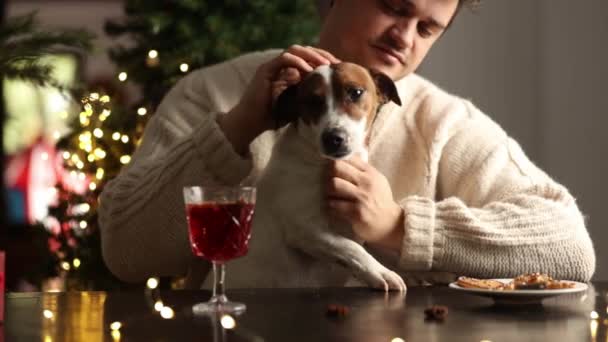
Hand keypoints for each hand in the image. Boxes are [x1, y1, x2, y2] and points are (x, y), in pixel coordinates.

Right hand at [218, 45, 339, 154]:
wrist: (250, 123)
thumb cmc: (273, 117)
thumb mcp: (298, 104)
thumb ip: (310, 95)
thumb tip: (331, 93)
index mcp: (289, 71)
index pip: (310, 58)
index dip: (325, 61)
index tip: (340, 69)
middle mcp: (281, 65)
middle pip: (305, 50)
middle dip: (322, 55)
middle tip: (336, 64)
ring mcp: (272, 66)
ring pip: (295, 50)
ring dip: (312, 55)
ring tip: (326, 65)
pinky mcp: (265, 70)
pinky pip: (284, 58)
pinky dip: (298, 62)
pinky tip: (309, 70)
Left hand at [325, 156, 403, 249]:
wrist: (389, 223)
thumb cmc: (380, 201)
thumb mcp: (377, 181)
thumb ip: (363, 170)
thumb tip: (347, 157)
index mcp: (370, 173)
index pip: (348, 158)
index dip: (336, 160)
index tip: (330, 166)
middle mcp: (366, 183)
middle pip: (337, 167)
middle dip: (328, 173)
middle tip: (327, 180)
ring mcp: (361, 198)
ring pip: (333, 185)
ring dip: (328, 190)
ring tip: (331, 195)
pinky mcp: (356, 212)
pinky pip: (334, 204)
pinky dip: (330, 205)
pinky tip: (334, 207)